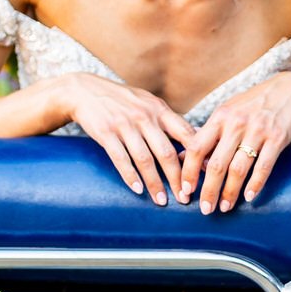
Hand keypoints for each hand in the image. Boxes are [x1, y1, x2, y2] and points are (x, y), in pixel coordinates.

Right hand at [48, 73, 193, 204]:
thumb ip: (167, 121)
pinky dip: (130, 176)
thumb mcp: (148, 103)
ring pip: (145, 159)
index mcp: (159, 110)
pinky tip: (138, 190)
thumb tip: (194, 140)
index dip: (197, 156)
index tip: (205, 176)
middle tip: (185, 198)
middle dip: (178, 178)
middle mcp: (144, 117)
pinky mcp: (106, 133)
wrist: (85, 90)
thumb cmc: (122, 100)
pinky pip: (120, 159)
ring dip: (155, 183)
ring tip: (161, 201)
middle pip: (167, 152)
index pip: (185, 134)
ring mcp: (124, 125)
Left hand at [180, 72, 290, 212]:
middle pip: (217, 163)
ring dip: (230, 192)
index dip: (189, 172)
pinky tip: (249, 197)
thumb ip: (206, 134)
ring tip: (225, 207)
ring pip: (239, 168)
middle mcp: (237, 123)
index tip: (185, 191)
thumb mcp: (227, 112)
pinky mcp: (277, 138)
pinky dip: (255, 184)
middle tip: (205, 209)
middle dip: (209, 190)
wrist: (290, 91)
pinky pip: (263, 167)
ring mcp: (258, 131)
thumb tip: (181, 157)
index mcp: (220, 117)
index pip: (198, 148)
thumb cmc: (252, 105)